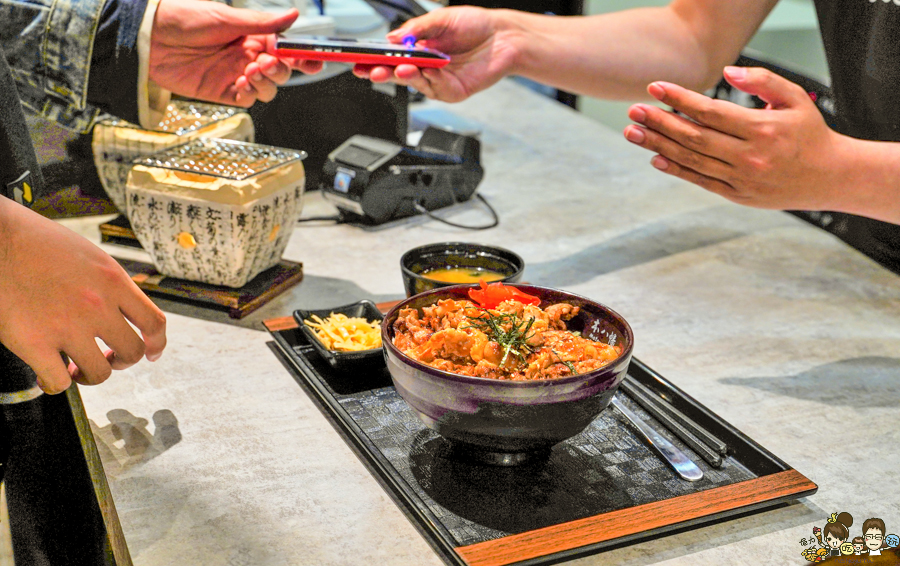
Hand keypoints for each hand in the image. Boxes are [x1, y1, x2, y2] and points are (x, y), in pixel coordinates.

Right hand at [0, 200, 165, 393]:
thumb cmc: (36, 242)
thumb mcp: (90, 256)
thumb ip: (110, 284)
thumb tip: (122, 309)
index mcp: (114, 281)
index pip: (154, 322)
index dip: (157, 344)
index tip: (152, 353)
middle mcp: (97, 305)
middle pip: (132, 351)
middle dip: (123, 361)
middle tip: (108, 359)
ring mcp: (67, 326)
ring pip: (99, 373)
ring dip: (90, 376)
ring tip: (76, 370)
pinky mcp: (34, 342)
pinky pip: (58, 382)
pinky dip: (56, 385)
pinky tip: (48, 375)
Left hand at [150, 0, 322, 107]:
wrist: (149, 37)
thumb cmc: (181, 18)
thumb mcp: (225, 17)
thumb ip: (261, 22)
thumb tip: (293, 16)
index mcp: (252, 36)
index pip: (284, 49)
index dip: (301, 56)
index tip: (313, 59)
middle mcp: (246, 56)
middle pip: (280, 71)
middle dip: (281, 69)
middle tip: (268, 61)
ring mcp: (235, 74)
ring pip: (267, 88)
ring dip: (267, 82)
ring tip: (252, 71)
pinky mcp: (221, 91)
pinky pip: (247, 99)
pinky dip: (251, 93)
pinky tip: (242, 82)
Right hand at [352, 6, 518, 101]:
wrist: (503, 36)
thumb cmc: (475, 25)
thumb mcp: (441, 19)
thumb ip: (416, 29)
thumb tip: (392, 37)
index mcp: (418, 48)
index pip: (390, 56)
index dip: (374, 60)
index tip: (359, 61)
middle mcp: (425, 66)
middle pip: (397, 74)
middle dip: (382, 73)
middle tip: (372, 71)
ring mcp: (438, 80)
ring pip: (415, 83)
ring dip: (406, 76)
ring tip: (401, 68)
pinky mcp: (453, 91)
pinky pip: (436, 88)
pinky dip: (430, 80)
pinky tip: (428, 70)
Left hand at [622, 66, 851, 211]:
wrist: (831, 177)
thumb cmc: (810, 133)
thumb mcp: (794, 98)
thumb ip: (762, 80)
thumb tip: (727, 72)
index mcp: (763, 129)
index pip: (711, 112)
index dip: (679, 99)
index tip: (655, 88)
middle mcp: (749, 156)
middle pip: (694, 137)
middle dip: (659, 123)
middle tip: (634, 111)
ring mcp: (742, 178)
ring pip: (692, 160)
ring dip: (659, 145)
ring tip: (634, 132)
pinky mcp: (738, 195)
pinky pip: (700, 181)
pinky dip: (676, 170)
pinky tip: (655, 156)